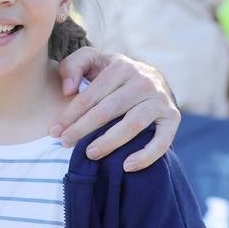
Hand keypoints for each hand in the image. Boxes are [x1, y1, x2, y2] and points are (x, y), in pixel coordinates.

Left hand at [51, 48, 179, 171]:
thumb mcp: (91, 61)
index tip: (54, 131)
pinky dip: (146, 156)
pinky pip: (162, 140)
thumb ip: (73, 66)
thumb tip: (68, 90)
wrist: (151, 77)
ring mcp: (160, 99)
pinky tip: (127, 166)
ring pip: (133, 124)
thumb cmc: (112, 74)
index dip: (70, 115)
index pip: (90, 95)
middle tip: (65, 144)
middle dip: (84, 129)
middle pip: (109, 109)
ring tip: (90, 154)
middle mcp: (143, 81)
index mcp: (121, 66)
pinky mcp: (173, 117)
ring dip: (110, 142)